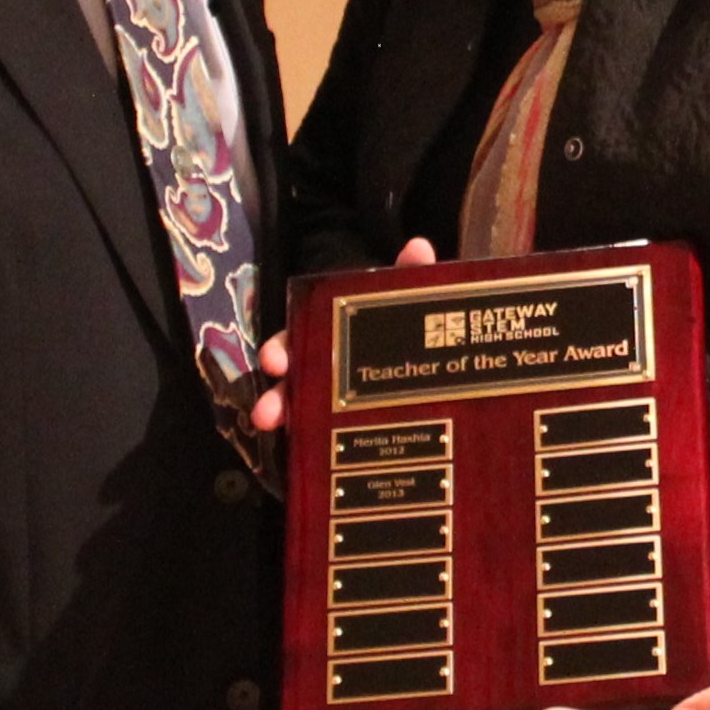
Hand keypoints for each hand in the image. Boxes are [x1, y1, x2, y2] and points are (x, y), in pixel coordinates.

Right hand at [249, 236, 436, 434]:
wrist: (443, 371)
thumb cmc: (415, 329)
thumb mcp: (415, 304)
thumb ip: (415, 278)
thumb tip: (418, 246)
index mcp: (336, 336)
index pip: (298, 340)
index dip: (281, 350)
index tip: (272, 361)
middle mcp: (327, 367)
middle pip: (294, 381)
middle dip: (277, 395)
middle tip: (267, 411)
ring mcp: (333, 402)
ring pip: (301, 410)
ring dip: (284, 418)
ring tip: (275, 432)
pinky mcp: (347, 432)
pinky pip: (320, 439)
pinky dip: (308, 449)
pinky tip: (301, 464)